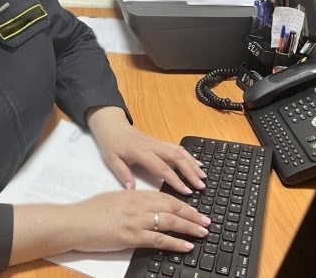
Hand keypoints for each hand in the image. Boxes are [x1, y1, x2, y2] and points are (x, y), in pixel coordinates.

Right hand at [67, 190, 210, 252]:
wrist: (75, 222)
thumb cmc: (90, 212)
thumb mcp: (114, 199)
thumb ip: (132, 202)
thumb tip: (147, 208)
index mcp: (134, 194)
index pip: (165, 197)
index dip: (183, 204)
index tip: (196, 210)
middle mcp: (137, 205)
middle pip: (172, 207)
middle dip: (192, 215)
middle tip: (206, 221)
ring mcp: (135, 220)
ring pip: (169, 222)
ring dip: (189, 228)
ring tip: (202, 232)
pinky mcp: (131, 236)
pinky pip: (158, 239)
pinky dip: (175, 242)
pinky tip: (186, 246)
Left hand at [86, 107, 206, 194]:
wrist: (112, 125)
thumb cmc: (111, 144)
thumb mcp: (111, 160)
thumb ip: (122, 174)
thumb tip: (131, 189)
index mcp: (141, 152)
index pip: (162, 168)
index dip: (175, 180)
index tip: (186, 191)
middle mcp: (153, 146)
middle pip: (176, 158)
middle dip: (190, 172)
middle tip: (201, 186)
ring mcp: (158, 142)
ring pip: (179, 151)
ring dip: (192, 163)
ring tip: (203, 176)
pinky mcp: (159, 141)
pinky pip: (177, 148)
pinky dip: (189, 155)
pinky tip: (197, 163)